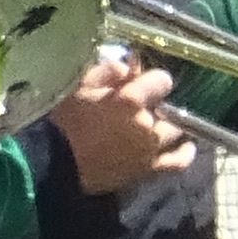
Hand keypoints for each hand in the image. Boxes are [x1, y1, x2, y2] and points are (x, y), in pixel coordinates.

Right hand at [49, 47, 195, 193]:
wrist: (51, 164)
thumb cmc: (60, 121)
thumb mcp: (78, 86)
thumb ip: (106, 72)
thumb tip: (128, 67)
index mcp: (130, 100)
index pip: (162, 81)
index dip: (153, 79)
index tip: (142, 79)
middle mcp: (147, 125)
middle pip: (168, 106)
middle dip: (157, 102)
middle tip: (141, 103)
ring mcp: (151, 150)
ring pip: (175, 130)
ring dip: (168, 123)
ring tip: (159, 121)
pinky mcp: (149, 171)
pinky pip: (177, 162)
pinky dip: (185, 153)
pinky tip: (187, 146)